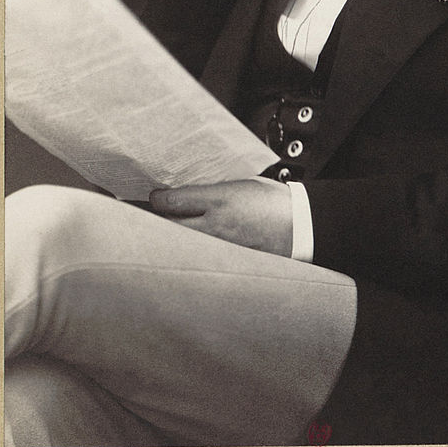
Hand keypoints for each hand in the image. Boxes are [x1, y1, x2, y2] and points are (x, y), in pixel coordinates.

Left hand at [149, 178, 293, 256]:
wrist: (301, 226)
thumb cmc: (273, 201)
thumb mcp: (241, 184)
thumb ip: (212, 191)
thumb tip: (186, 195)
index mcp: (219, 200)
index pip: (172, 201)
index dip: (156, 199)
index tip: (154, 197)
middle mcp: (216, 225)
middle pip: (169, 227)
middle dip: (154, 222)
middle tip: (146, 217)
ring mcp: (220, 248)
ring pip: (182, 246)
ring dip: (171, 240)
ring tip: (162, 236)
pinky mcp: (227, 262)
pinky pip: (200, 258)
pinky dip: (191, 253)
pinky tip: (188, 251)